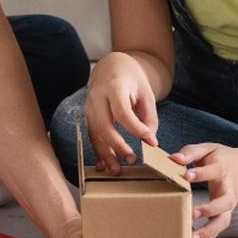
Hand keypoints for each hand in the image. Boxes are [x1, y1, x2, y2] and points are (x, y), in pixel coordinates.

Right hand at [84, 52, 158, 174]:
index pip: (122, 112)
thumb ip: (149, 118)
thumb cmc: (132, 80)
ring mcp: (89, 106)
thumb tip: (150, 142)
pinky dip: (98, 151)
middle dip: (117, 146)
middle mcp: (97, 97)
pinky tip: (104, 165)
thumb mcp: (146, 94)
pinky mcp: (88, 116)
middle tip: (132, 160)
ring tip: (117, 170)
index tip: (150, 141)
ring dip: (105, 154)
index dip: (136, 129)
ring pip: (94, 133)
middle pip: (104, 125)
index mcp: (114, 86)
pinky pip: (91, 135)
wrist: (111, 67)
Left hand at [171, 143, 237, 237]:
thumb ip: (191, 152)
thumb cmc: (221, 159)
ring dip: (208, 231)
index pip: (212, 172)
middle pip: (224, 203)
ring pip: (222, 221)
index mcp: (222, 170)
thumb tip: (173, 159)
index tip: (186, 175)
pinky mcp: (224, 215)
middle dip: (209, 209)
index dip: (200, 174)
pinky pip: (217, 229)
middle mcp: (227, 190)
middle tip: (191, 213)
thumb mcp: (208, 149)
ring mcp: (227, 206)